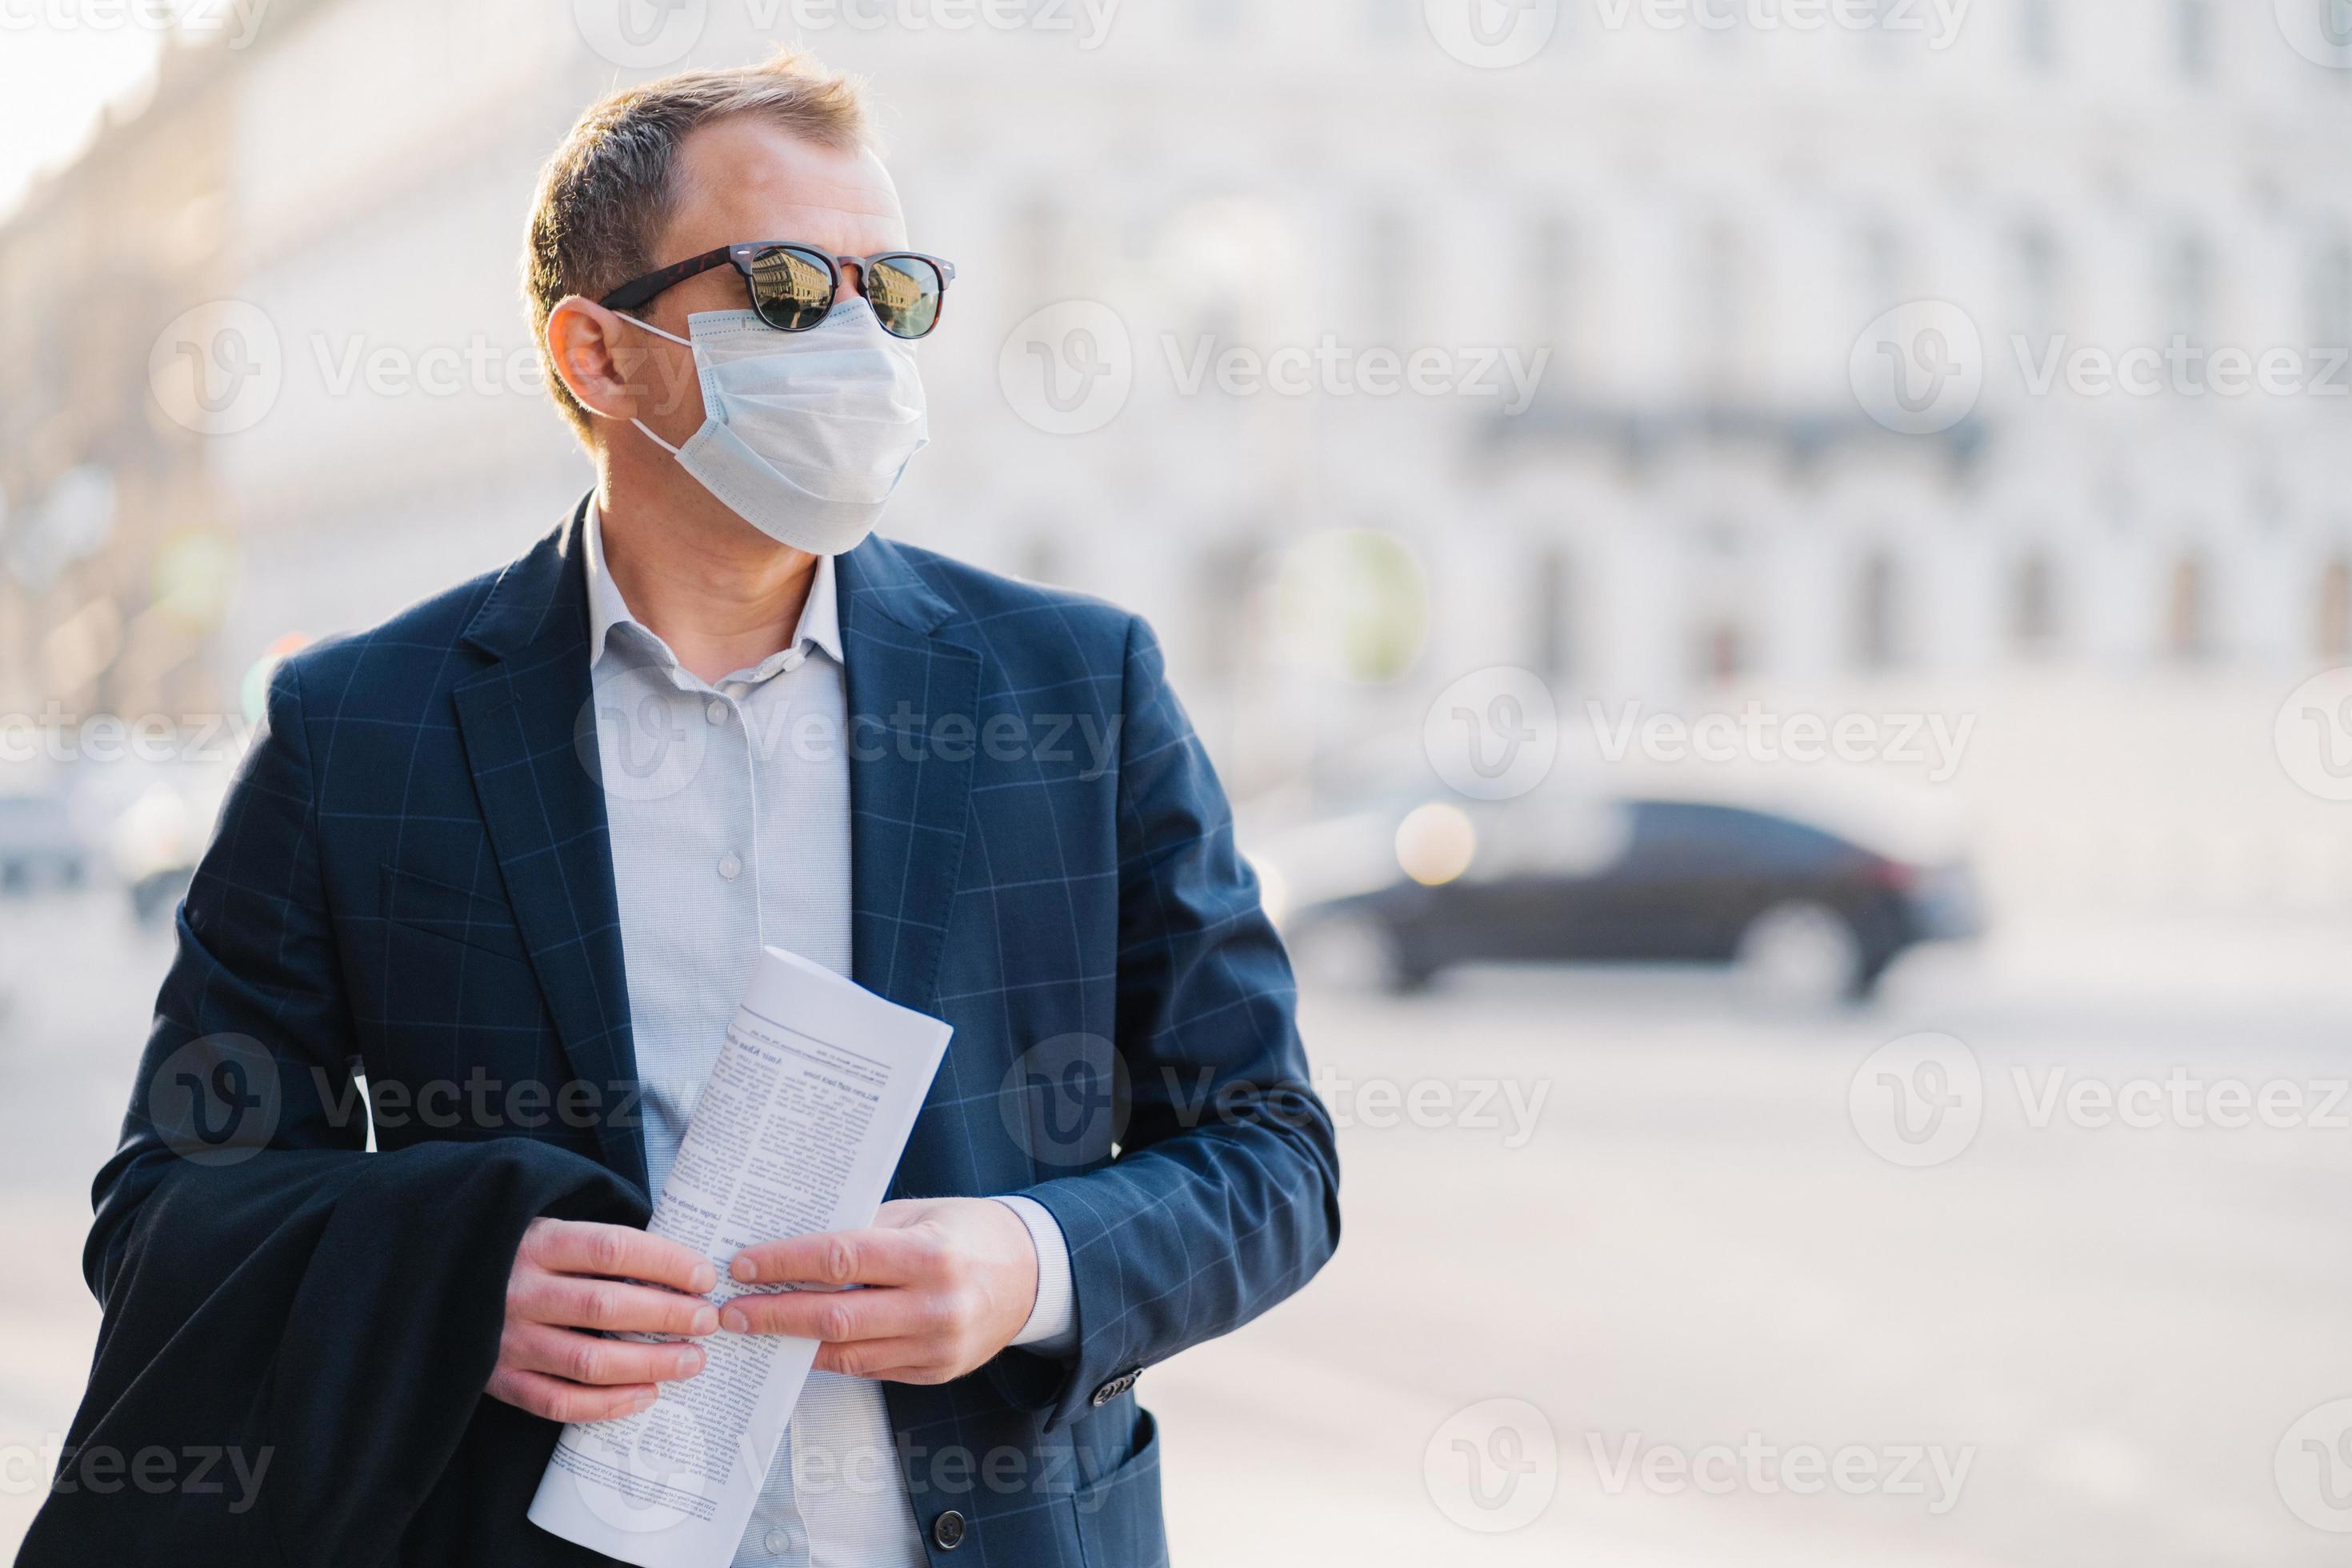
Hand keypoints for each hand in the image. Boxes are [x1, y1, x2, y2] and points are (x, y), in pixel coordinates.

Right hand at [487, 1217, 720, 1422]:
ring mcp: (505, 1339)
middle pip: (606, 1306)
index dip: (665, 1263)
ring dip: (649, 1363)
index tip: (704, 1277)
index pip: (613, 1249)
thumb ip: (599, 1246)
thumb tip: (680, 1268)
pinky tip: (646, 1394)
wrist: (433, 1282)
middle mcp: (519, 1290)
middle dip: (667, 1315)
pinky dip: (608, 1404)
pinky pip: (559, 1401)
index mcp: (537, 1241)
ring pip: (588, 1360)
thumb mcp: (548, 1227)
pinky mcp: (498, 1379)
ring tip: (692, 1360)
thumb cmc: (513, 1253)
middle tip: (707, 1321)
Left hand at [722, 1197, 1037, 1383]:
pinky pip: (870, 1369)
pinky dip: (831, 1356)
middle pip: (835, 1316)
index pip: (840, 1259)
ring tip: (757, 1328)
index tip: (744, 1266)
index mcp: (930, 1253)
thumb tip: (792, 1246)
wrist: (1032, 1275)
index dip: (784, 1264)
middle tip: (732, 1312)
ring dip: (795, 1341)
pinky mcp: (936, 1372)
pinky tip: (802, 1343)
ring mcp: (937, 1345)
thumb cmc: (970, 1232)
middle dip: (774, 1314)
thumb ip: (863, 1230)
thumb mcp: (921, 1214)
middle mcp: (935, 1304)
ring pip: (847, 1353)